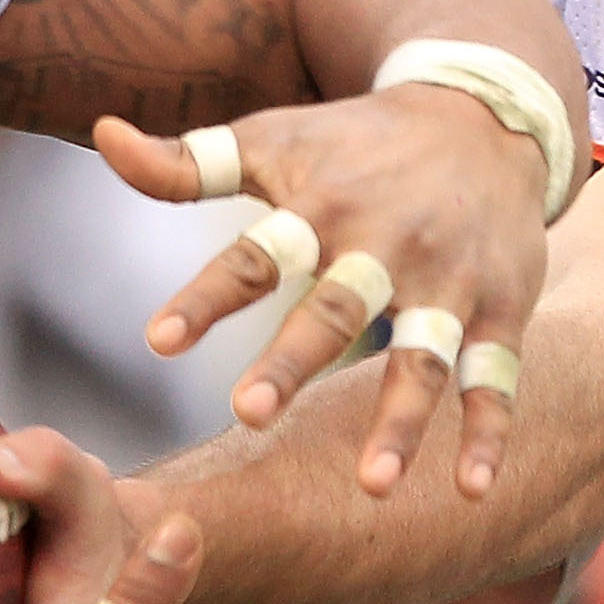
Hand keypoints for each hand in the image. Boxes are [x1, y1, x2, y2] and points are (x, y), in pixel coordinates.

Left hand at [95, 84, 546, 499]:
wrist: (484, 113)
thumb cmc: (355, 142)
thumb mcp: (274, 140)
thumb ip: (186, 161)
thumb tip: (101, 135)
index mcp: (322, 205)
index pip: (255, 255)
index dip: (207, 297)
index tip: (155, 343)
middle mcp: (386, 242)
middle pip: (337, 306)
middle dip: (294, 361)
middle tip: (246, 416)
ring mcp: (449, 278)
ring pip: (424, 354)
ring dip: (401, 420)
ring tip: (373, 488)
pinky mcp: (502, 304)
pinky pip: (495, 376)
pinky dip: (488, 431)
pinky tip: (473, 491)